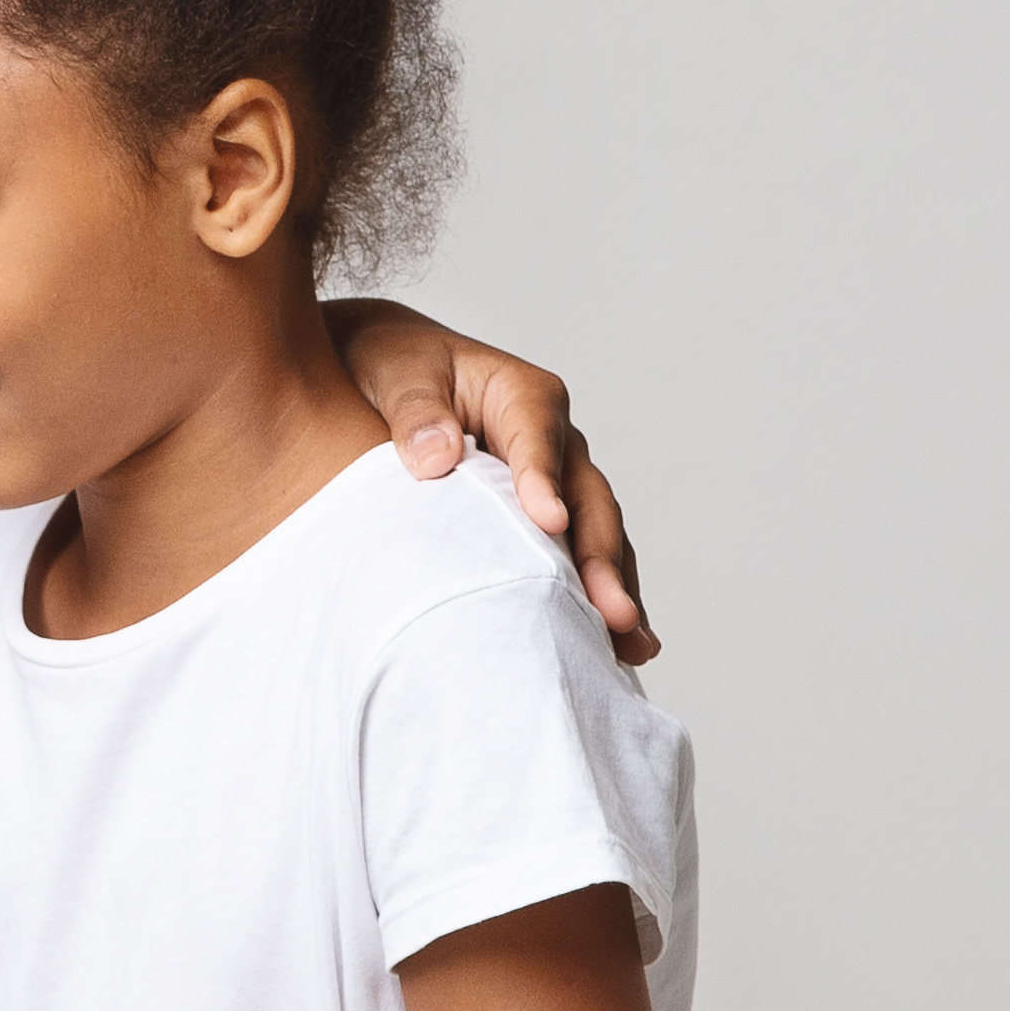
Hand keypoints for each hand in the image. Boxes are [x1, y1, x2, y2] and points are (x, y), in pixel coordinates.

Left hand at [326, 300, 654, 663]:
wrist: (381, 364)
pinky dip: (592, 594)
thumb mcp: (396, 373)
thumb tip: (434, 459)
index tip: (549, 526)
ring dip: (612, 586)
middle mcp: (552, 439)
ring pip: (594, 534)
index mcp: (522, 396)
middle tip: (611, 613)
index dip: (545, 484)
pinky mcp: (540, 513)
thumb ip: (415, 412)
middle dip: (600, 558)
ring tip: (629, 642)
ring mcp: (554, 479)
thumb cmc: (391, 364)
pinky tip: (610, 646)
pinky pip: (575, 554)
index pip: (539, 442)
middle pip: (587, 499)